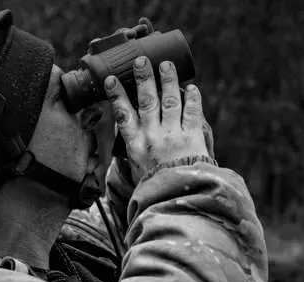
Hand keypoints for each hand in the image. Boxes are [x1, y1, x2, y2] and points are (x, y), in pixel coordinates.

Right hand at [104, 56, 208, 183]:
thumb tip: (125, 132)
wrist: (178, 197)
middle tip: (141, 60)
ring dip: (168, 80)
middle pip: (147, 101)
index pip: (123, 115)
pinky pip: (192, 112)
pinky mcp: (193, 137)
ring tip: (166, 64)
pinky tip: (191, 87)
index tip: (111, 79)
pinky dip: (192, 98)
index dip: (116, 95)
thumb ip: (132, 148)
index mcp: (135, 145)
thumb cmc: (155, 185)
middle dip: (143, 78)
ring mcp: (174, 135)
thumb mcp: (136, 168)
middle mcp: (153, 137)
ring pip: (170, 101)